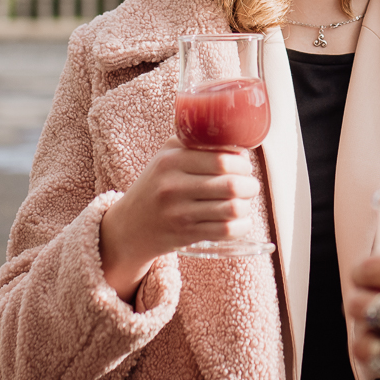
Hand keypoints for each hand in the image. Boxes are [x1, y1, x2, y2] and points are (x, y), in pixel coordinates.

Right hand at [98, 138, 258, 297]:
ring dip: (246, 205)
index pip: (222, 160)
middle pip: (231, 184)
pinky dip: (242, 226)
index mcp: (171, 160)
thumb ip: (197, 144)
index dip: (242, 164)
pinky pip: (226, 230)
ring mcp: (179, 213)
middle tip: (249, 185)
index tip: (244, 167)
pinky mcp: (185, 235)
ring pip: (232, 208)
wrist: (129, 225)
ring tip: (243, 201)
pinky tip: (240, 220)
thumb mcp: (167, 157)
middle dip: (249, 185)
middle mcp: (173, 186)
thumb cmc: (157, 186)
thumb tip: (239, 146)